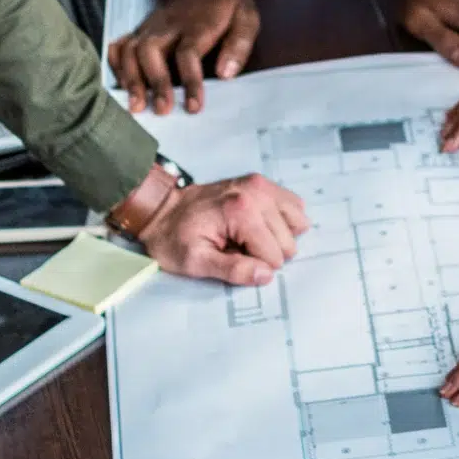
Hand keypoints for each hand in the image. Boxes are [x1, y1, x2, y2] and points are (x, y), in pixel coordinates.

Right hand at [108, 0, 259, 113]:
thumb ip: (239, 44)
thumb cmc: (226, 6)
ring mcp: (150, 27)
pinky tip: (122, 85)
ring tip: (136, 105)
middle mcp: (167, 26)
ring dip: (131, 79)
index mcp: (197, 25)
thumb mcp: (246, 18)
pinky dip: (116, 66)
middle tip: (161, 110)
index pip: (188, 53)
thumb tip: (225, 73)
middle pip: (151, 51)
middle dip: (154, 82)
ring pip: (130, 49)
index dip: (190, 81)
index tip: (194, 106)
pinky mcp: (140, 30)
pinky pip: (120, 46)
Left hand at [136, 172, 310, 285]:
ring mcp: (261, 184)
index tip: (232, 257)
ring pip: (297, 221)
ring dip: (278, 236)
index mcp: (241, 210)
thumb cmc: (174, 238)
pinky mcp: (262, 183)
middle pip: (288, 240)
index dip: (255, 264)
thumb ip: (233, 270)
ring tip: (249, 237)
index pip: (274, 254)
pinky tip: (261, 226)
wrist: (160, 209)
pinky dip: (283, 220)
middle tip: (237, 248)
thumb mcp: (195, 262)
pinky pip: (293, 205)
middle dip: (266, 251)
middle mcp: (256, 192)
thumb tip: (266, 275)